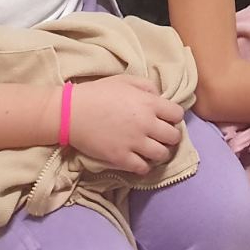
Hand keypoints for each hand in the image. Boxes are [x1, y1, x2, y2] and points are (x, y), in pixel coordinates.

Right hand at [66, 75, 183, 175]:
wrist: (71, 112)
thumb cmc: (98, 93)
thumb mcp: (126, 81)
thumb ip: (148, 87)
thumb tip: (160, 98)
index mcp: (149, 103)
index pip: (177, 114)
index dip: (173, 117)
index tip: (166, 119)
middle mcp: (146, 124)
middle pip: (173, 137)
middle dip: (170, 137)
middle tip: (161, 136)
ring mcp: (134, 142)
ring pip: (162, 155)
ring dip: (160, 153)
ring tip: (152, 150)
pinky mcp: (120, 158)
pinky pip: (143, 168)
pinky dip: (144, 166)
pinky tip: (139, 161)